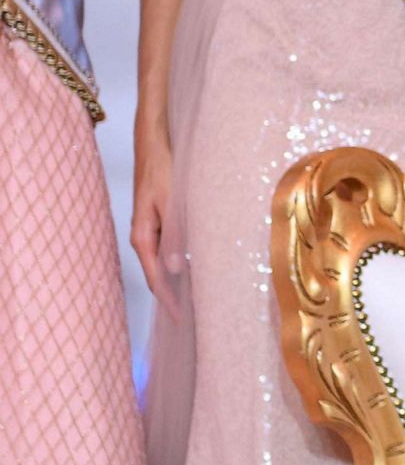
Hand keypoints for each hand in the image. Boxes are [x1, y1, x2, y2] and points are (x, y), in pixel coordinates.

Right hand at [132, 116, 178, 316]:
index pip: (156, 278)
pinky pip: (170, 248)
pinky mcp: (160, 220)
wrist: (155, 142)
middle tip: (196, 318)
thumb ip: (175, 235)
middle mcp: (145, 236)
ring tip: (200, 299)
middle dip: (176, 296)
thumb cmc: (164, 169)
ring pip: (166, 262)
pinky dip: (182, 261)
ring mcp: (152, 228)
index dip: (170, 301)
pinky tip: (197, 267)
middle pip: (160, 275)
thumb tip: (176, 270)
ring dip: (181, 280)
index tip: (183, 322)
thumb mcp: (172, 202)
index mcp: (143, 236)